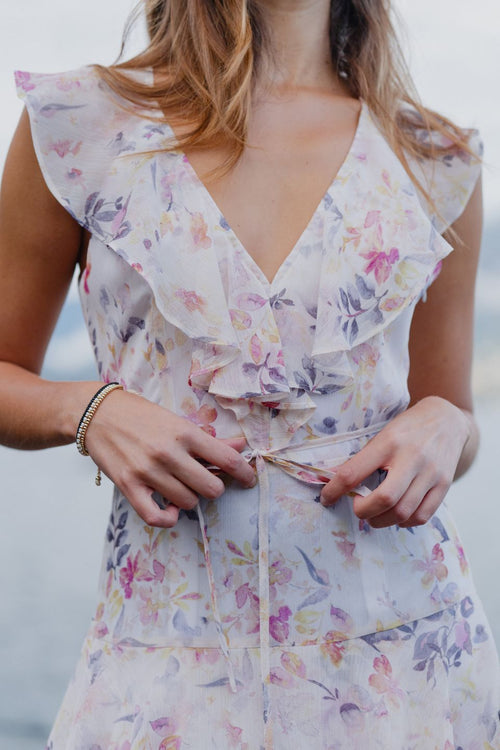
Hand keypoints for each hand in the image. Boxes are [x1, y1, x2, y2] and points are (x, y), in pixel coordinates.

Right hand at [84, 389, 255, 527]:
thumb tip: (240, 447)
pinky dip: (167, 518)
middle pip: (211, 489)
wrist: (98, 413)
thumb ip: (209, 438)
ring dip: (190, 498)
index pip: (226, 460)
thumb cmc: (141, 415)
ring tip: (181, 487)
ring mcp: (148, 471)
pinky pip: (155, 516)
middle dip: (214, 488)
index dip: (244, 473)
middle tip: (206, 481)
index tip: (248, 479)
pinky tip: (169, 510)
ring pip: (188, 502)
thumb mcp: (177, 421)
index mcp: (185, 432)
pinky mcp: (128, 486)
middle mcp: (168, 453)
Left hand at [320, 396, 471, 527]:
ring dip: (382, 520)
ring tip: (374, 515)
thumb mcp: (383, 434)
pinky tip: (395, 515)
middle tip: (357, 507)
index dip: (334, 490)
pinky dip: (404, 522)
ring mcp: (431, 473)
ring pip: (403, 512)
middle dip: (363, 511)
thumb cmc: (408, 428)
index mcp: (389, 442)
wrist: (447, 420)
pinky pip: (422, 516)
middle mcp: (412, 458)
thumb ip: (364, 458)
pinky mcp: (444, 485)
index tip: (326, 498)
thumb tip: (337, 482)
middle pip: (384, 498)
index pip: (354, 472)